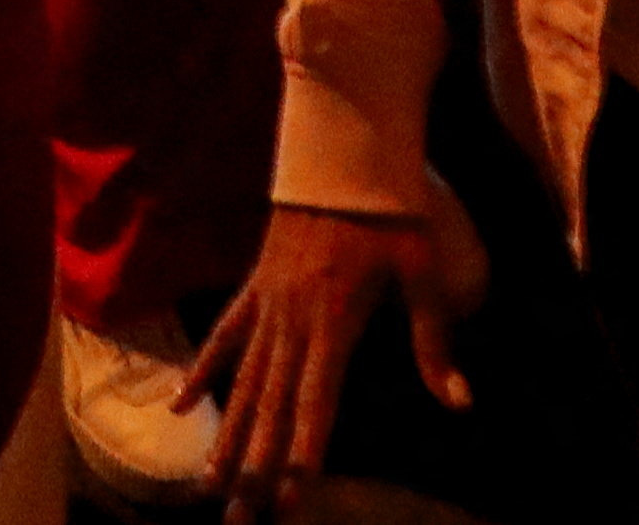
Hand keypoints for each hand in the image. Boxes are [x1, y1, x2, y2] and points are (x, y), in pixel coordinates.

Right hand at [191, 198, 482, 511]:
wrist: (344, 149)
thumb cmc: (392, 210)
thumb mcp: (423, 271)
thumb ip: (434, 341)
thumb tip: (460, 402)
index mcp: (334, 321)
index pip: (315, 401)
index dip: (302, 452)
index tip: (288, 499)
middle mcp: (292, 320)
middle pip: (270, 407)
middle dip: (255, 469)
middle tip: (240, 520)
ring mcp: (267, 304)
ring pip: (242, 382)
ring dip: (226, 436)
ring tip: (209, 486)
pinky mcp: (255, 287)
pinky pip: (224, 336)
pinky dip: (201, 371)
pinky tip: (178, 406)